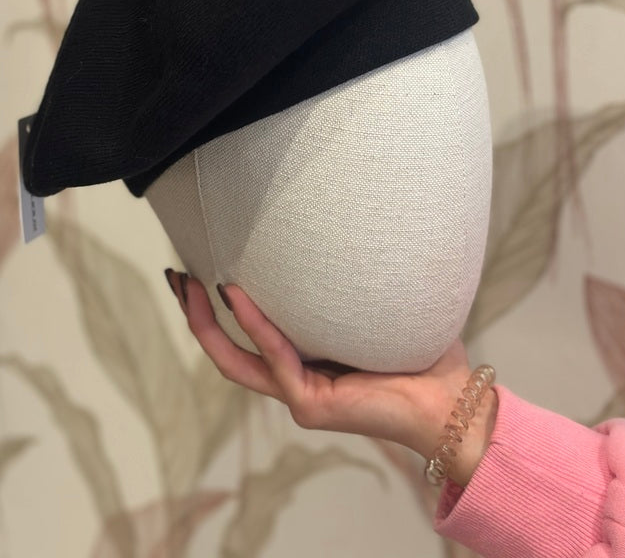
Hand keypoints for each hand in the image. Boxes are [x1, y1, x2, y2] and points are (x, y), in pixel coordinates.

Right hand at [165, 271, 496, 486]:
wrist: (450, 400)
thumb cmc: (419, 352)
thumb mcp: (372, 308)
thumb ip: (349, 280)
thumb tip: (349, 219)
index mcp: (304, 362)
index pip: (246, 338)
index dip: (216, 309)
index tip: (197, 268)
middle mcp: (295, 380)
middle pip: (225, 352)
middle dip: (194, 315)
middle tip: (174, 275)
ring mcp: (300, 396)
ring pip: (234, 361)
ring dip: (207, 321)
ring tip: (189, 282)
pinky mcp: (311, 405)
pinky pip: (274, 357)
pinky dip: (255, 324)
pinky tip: (236, 293)